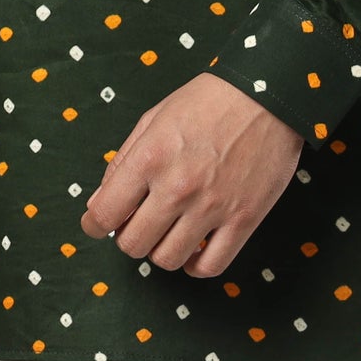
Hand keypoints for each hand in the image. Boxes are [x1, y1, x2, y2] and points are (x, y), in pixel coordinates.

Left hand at [79, 72, 303, 278]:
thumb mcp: (154, 118)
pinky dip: (196, 266)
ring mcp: (212, 207)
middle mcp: (177, 188)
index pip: (105, 214)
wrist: (266, 94)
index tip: (97, 224)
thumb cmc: (207, 101)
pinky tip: (193, 249)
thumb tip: (98, 205)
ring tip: (168, 232)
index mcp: (150, 158)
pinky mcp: (244, 220)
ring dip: (160, 250)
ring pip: (168, 260)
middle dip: (128, 237)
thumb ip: (122, 162)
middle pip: (133, 244)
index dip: (94, 224)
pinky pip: (211, 266)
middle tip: (138, 222)